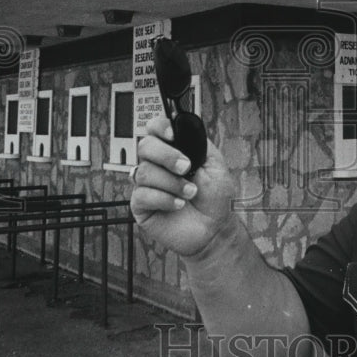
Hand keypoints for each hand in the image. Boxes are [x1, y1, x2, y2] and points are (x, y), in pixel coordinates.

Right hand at [129, 115, 235, 256]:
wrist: (215, 229)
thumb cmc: (215, 199)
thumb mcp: (216, 165)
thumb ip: (200, 144)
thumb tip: (183, 129)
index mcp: (172, 151)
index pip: (155, 129)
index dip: (159, 127)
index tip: (172, 135)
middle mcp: (157, 165)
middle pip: (145, 146)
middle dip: (167, 156)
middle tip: (186, 168)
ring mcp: (147, 185)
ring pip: (144, 171)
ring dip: (171, 182)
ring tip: (189, 193)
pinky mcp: (141, 205)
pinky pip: (142, 194)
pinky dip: (164, 199)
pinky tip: (178, 205)